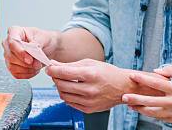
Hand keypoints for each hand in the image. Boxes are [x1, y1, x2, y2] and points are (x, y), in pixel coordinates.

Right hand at [2, 26, 58, 78]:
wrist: (49, 47)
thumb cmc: (44, 39)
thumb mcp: (42, 38)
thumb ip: (35, 45)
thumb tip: (29, 54)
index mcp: (15, 31)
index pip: (12, 42)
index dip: (20, 52)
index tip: (30, 59)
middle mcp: (9, 43)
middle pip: (10, 56)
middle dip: (25, 63)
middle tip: (37, 64)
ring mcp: (9, 55)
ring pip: (12, 66)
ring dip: (27, 69)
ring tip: (37, 65)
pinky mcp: (12, 66)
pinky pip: (16, 74)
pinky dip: (27, 74)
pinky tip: (34, 69)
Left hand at [46, 59, 166, 113]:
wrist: (123, 87)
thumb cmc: (108, 73)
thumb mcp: (90, 63)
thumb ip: (71, 65)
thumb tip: (54, 64)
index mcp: (91, 74)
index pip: (64, 73)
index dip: (53, 70)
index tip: (49, 68)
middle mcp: (90, 89)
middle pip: (62, 85)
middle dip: (55, 78)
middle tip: (55, 73)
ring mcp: (89, 101)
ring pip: (64, 95)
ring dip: (59, 87)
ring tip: (63, 81)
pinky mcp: (89, 109)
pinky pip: (70, 103)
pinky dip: (67, 95)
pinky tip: (71, 89)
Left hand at [122, 65, 171, 125]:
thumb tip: (156, 71)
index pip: (155, 83)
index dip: (142, 79)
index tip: (132, 75)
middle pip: (150, 101)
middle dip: (135, 99)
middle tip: (124, 96)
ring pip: (153, 112)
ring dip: (140, 109)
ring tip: (129, 105)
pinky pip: (159, 118)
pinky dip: (150, 114)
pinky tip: (143, 110)